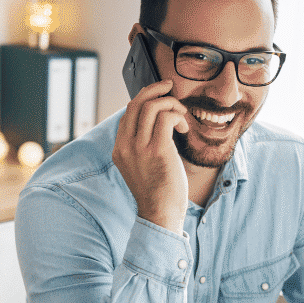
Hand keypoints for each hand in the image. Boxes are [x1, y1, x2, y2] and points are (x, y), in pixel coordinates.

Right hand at [112, 79, 190, 232]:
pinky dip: (178, 116)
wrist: (160, 214)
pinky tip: (184, 129)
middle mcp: (125, 146)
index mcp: (119, 149)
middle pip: (135, 104)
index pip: (127, 114)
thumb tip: (159, 123)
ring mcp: (139, 148)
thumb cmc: (157, 192)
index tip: (159, 97)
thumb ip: (143, 146)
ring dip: (170, 104)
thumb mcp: (142, 166)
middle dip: (155, 90)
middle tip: (170, 87)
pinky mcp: (157, 150)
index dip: (144, 100)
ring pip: (151, 106)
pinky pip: (166, 118)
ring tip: (181, 116)